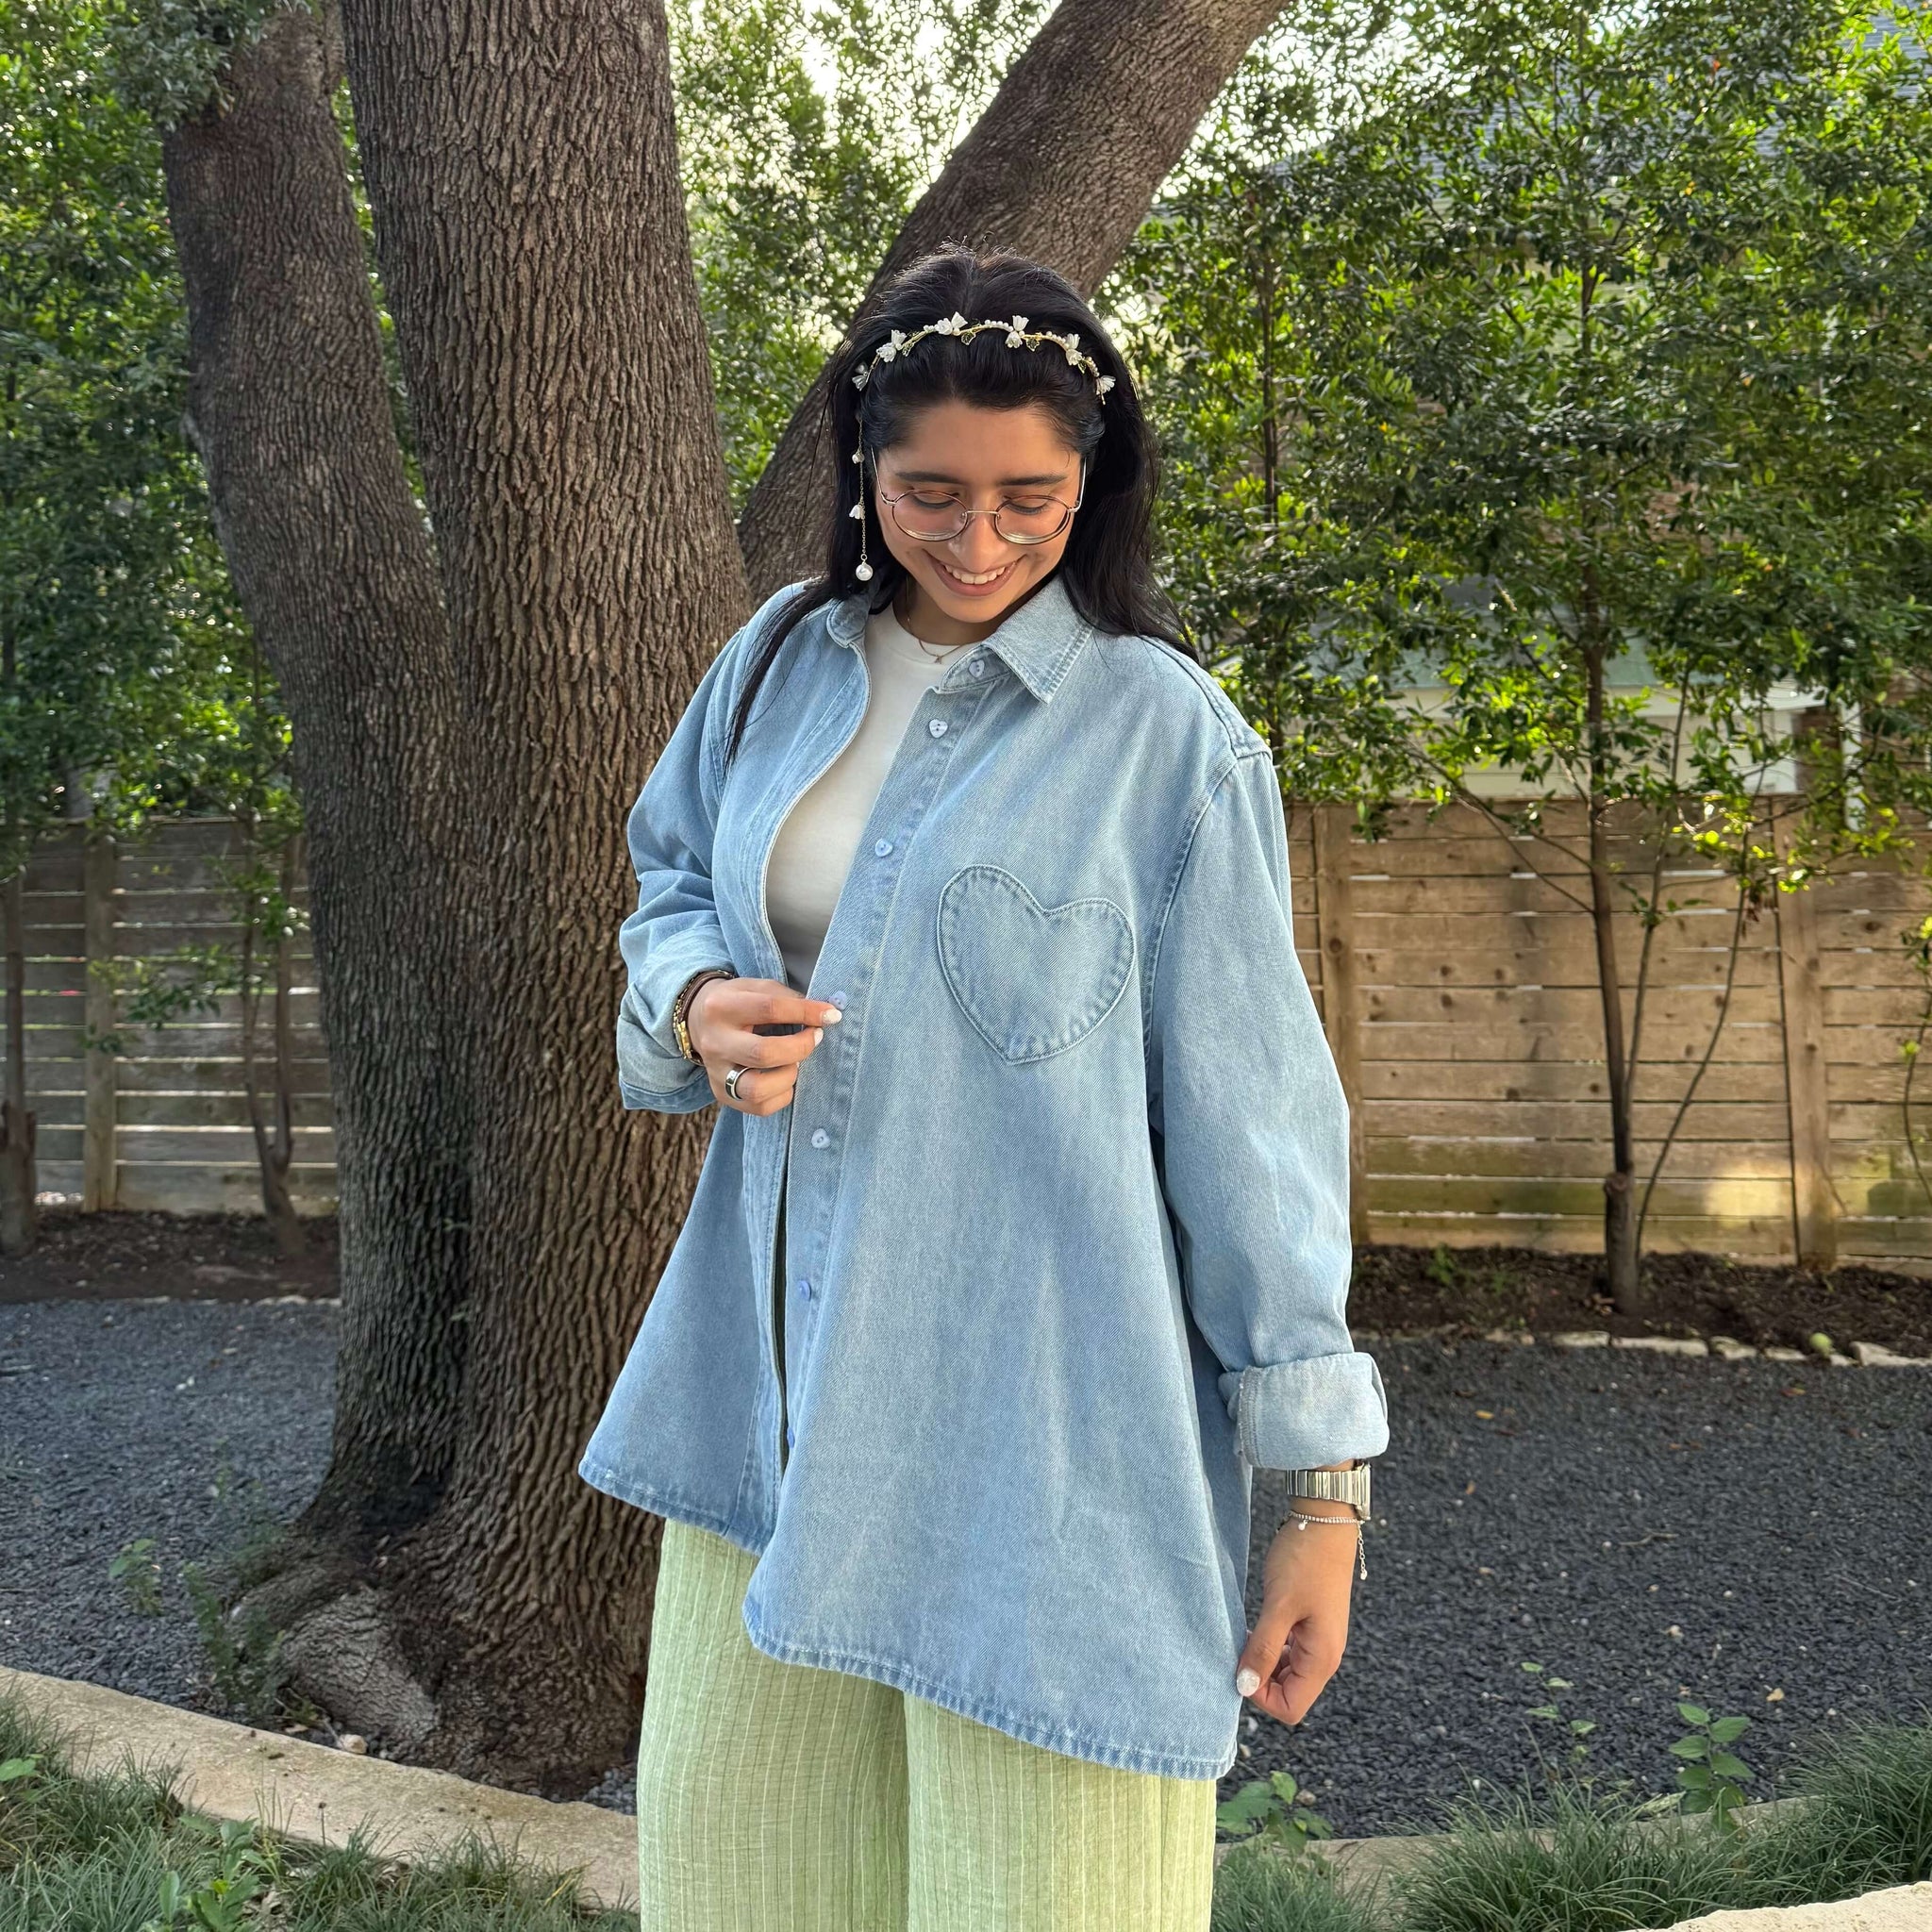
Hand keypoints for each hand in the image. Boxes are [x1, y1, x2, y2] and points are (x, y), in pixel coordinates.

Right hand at [688, 975, 841, 1115]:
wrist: (698, 1021)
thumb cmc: (738, 1002)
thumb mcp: (756, 988)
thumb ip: (788, 998)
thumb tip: (826, 1015)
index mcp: (722, 1007)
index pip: (770, 1009)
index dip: (806, 1012)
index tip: (831, 1015)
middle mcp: (715, 1042)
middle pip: (763, 1053)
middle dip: (800, 1047)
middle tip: (815, 1037)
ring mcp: (716, 1073)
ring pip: (758, 1089)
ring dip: (789, 1076)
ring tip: (794, 1062)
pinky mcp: (721, 1095)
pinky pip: (760, 1106)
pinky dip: (782, 1094)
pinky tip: (783, 1078)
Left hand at [1233, 1508, 1358, 1725]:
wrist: (1325, 1522)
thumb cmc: (1304, 1561)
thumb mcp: (1279, 1606)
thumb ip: (1262, 1648)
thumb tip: (1245, 1687)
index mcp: (1321, 1659)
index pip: (1291, 1708)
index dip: (1260, 1697)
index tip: (1240, 1666)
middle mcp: (1324, 1657)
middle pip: (1288, 1693)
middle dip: (1259, 1679)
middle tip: (1238, 1649)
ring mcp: (1319, 1641)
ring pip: (1286, 1673)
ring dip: (1263, 1662)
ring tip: (1245, 1635)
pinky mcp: (1311, 1626)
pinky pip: (1288, 1652)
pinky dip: (1269, 1647)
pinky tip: (1255, 1627)